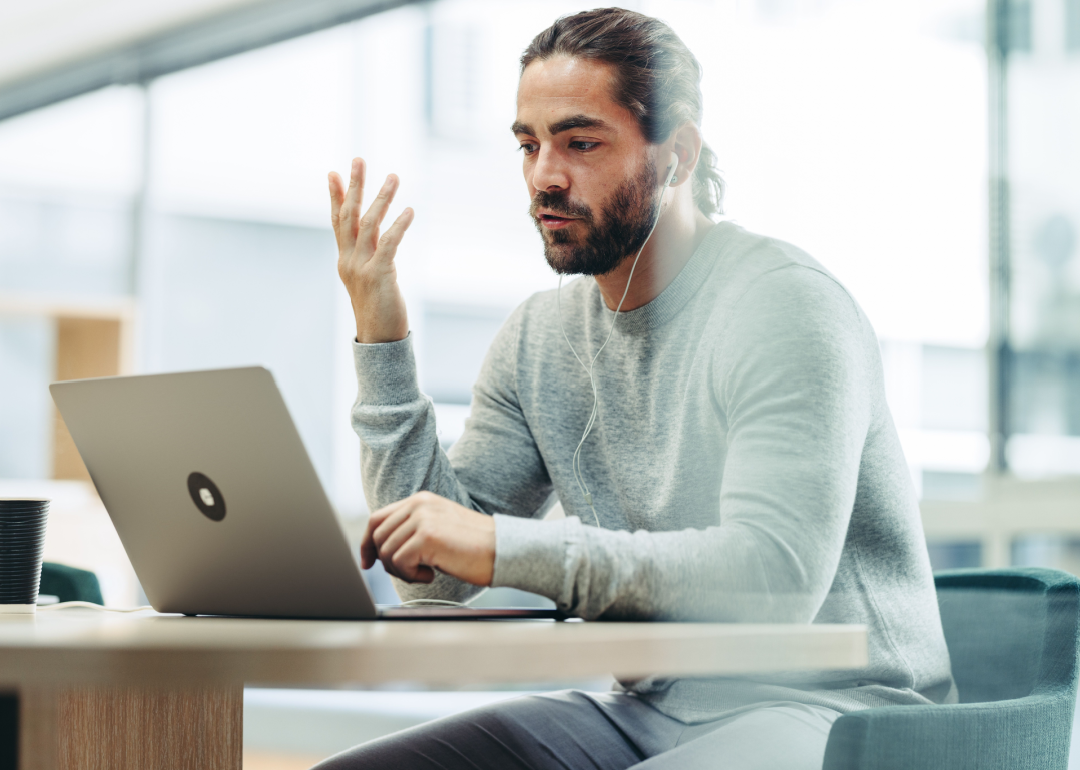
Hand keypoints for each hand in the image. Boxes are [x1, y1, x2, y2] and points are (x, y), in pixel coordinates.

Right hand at [329, 158, 414, 343]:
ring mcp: (361, 268)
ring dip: (381, 198)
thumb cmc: (378, 310)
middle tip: (358, 159)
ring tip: (393, 176)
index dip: (336, 196)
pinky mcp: (379, 275)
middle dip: (354, 186)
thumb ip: (371, 254)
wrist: (379, 340)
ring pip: (369, 224)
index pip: (338, 221)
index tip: (333, 172)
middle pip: (349, 216)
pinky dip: (399, 225)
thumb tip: (377, 234)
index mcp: (344, 260)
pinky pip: (389, 243)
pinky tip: (409, 210)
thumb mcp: (370, 277)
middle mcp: (348, 260)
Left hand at [360, 492, 495, 585]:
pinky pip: (399, 562)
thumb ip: (412, 529)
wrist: (503, 550)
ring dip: (401, 571)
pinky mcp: (426, 537)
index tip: (368, 562)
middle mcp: (419, 505)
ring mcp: (422, 519)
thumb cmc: (474, 546)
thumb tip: (382, 548)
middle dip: (386, 561)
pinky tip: (431, 574)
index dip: (368, 542)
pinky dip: (411, 575)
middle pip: (378, 536)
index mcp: (420, 500)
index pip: (378, 518)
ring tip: (425, 572)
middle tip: (410, 573)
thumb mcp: (439, 528)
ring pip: (387, 552)